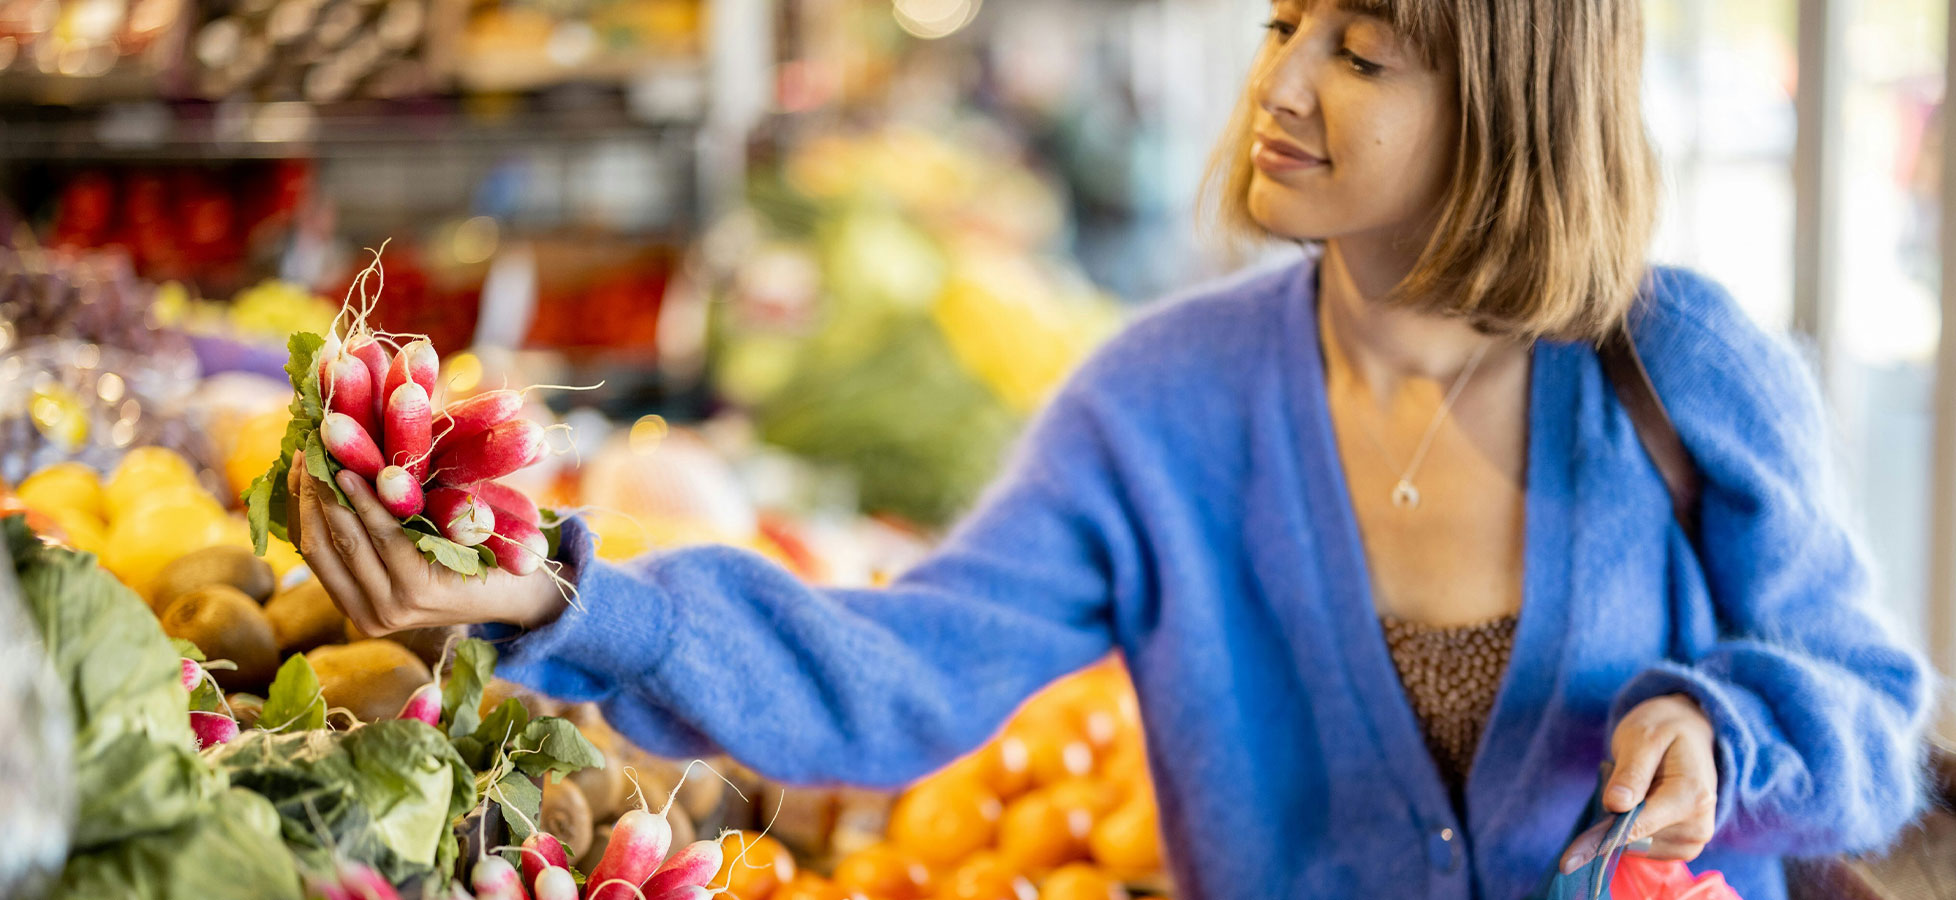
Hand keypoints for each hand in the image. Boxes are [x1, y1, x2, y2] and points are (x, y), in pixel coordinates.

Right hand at [287, 450, 566, 635]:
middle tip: (307, 443)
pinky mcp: (418, 593)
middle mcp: (368, 615)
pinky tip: (357, 472)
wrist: (525, 586)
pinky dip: (368, 503)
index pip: (309, 548)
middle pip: (318, 543)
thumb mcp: (413, 538)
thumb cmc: (468, 554)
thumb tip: (332, 458)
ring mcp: (391, 609)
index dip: (296, 501)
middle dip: (308, 489)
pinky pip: (386, 537)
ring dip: (330, 490)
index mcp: (356, 605)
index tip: (294, 457)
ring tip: (326, 445)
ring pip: (346, 539)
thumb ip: (375, 519)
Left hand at [1561, 694, 1718, 872]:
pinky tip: (1642, 802)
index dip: (1601, 840)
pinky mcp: (1683, 846)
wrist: (1689, 731)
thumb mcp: (1642, 737)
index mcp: (1691, 796)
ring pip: (1637, 846)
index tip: (1568, 860)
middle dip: (1613, 819)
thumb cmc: (1663, 729)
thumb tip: (1616, 804)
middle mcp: (1698, 825)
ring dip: (1624, 821)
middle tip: (1616, 780)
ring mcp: (1693, 839)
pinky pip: (1644, 847)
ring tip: (1638, 786)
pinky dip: (1633, 828)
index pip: (1639, 827)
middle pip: (1635, 839)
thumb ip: (1631, 772)